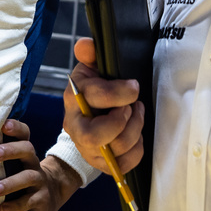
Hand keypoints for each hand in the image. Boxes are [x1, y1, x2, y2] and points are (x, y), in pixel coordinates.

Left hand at [0, 119, 80, 210]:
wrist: (50, 194)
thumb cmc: (22, 175)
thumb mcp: (15, 163)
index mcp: (25, 151)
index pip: (24, 134)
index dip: (16, 127)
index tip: (3, 125)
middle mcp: (33, 162)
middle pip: (27, 150)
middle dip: (10, 150)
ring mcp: (39, 181)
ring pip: (27, 177)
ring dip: (10, 183)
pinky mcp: (41, 199)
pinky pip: (28, 201)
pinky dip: (15, 205)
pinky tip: (3, 209)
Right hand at [61, 38, 144, 174]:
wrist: (88, 119)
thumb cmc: (95, 91)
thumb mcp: (92, 68)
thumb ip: (90, 53)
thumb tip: (85, 45)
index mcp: (73, 97)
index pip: (93, 97)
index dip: (119, 92)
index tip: (134, 87)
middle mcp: (75, 125)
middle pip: (94, 136)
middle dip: (122, 122)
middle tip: (133, 107)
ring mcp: (86, 148)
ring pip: (114, 149)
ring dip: (135, 130)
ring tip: (137, 115)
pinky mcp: (100, 164)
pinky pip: (123, 165)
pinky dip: (137, 150)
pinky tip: (136, 135)